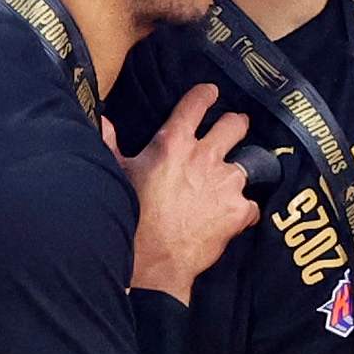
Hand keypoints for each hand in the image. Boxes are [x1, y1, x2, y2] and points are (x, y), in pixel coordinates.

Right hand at [116, 88, 257, 294]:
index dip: (206, 95)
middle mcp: (205, 157)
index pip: (196, 105)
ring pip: (248, 165)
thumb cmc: (131, 217)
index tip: (212, 92)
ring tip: (229, 183)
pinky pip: (251, 205)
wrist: (152, 261)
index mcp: (173, 144)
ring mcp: (225, 183)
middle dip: (237, 124)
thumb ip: (111, 144)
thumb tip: (102, 121)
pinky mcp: (238, 210)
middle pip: (235, 125)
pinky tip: (232, 218)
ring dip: (239, 172)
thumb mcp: (118, 175)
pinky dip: (243, 211)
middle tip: (236, 127)